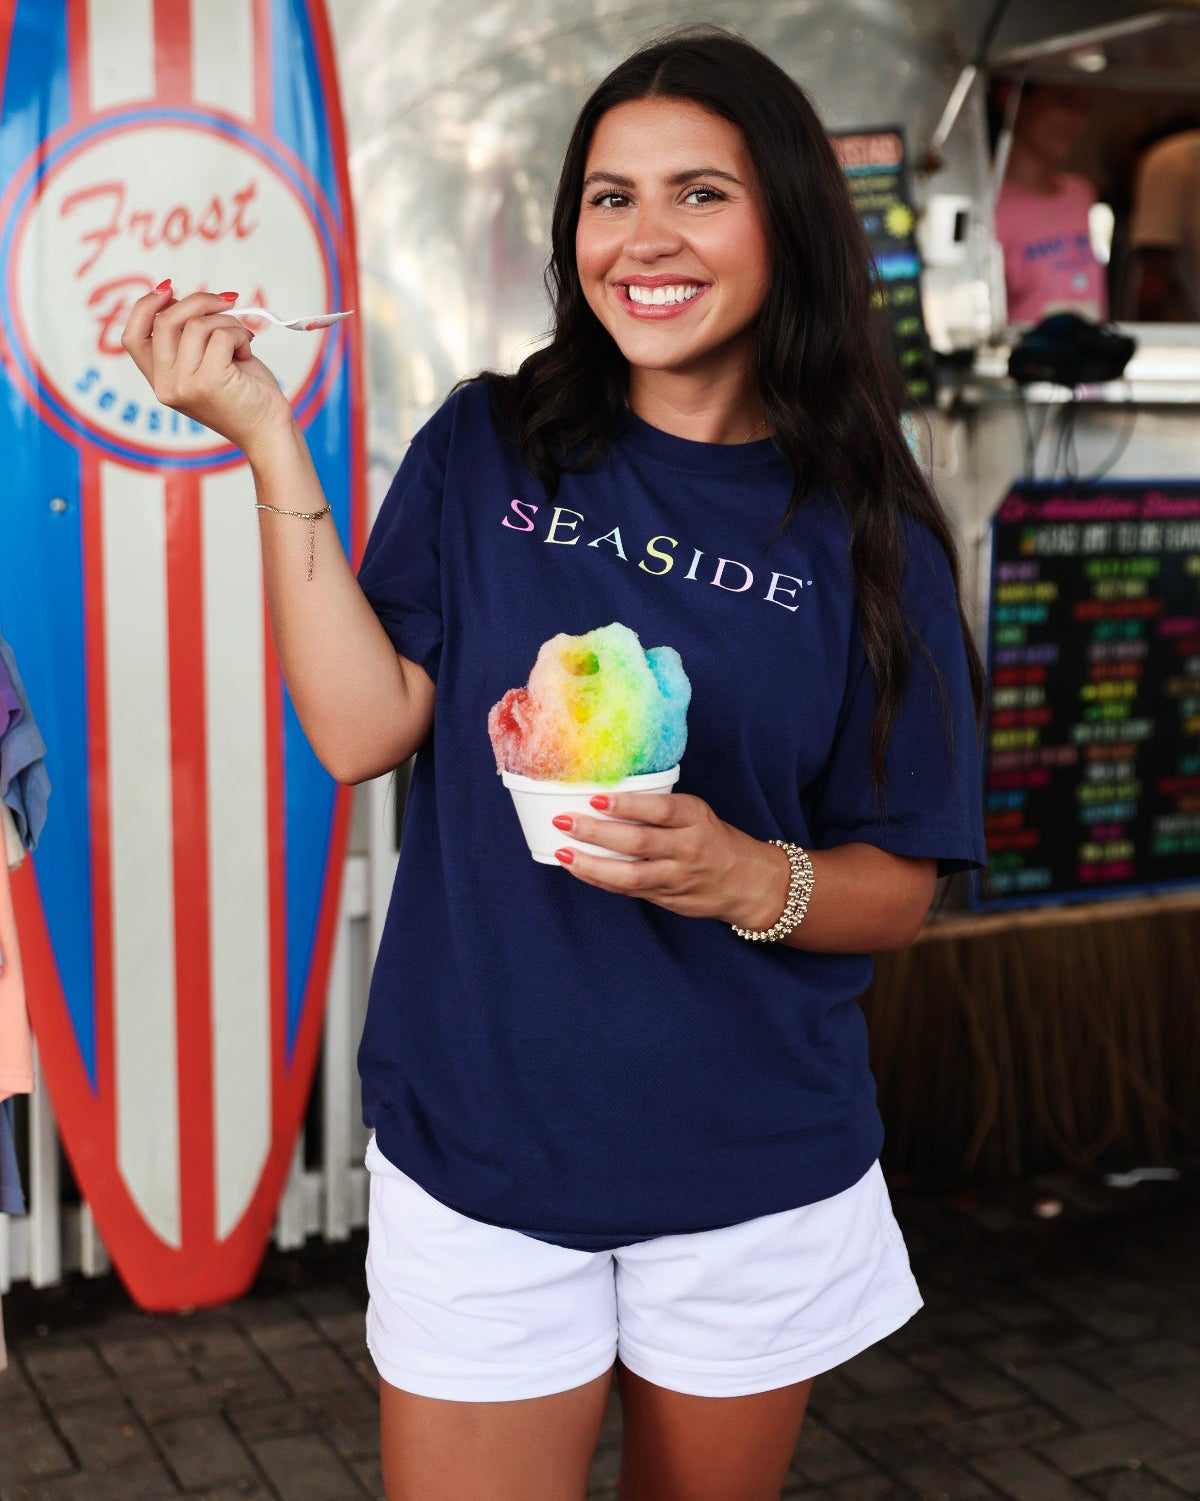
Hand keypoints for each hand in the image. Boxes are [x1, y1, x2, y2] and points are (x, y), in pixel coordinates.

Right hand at [121, 284, 293, 457]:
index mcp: (160, 381)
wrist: (268, 430)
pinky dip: (240, 334)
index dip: (145, 306)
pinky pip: (221, 335)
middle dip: (199, 301)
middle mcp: (166, 386)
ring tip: (242, 339)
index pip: (132, 337)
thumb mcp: (206, 362)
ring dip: (227, 321)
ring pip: (196, 325)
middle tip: (226, 302)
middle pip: (164, 321)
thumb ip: (186, 337)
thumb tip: (177, 296)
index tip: (169, 289)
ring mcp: (185, 385)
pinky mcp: (209, 382)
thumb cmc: (243, 393)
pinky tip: (247, 351)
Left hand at [551, 791, 788, 926]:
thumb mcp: (696, 814)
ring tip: (563, 852)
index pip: (659, 809)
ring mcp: (676, 877)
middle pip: (638, 841)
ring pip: (629, 874)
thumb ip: (659, 809)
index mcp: (695, 818)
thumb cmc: (713, 839)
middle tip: (564, 820)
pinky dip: (600, 879)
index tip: (596, 798)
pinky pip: (628, 890)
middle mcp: (687, 848)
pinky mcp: (666, 898)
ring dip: (591, 864)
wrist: (747, 882)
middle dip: (596, 832)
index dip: (626, 804)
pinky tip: (579, 869)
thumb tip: (603, 796)